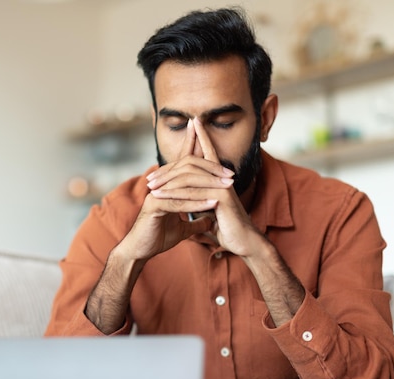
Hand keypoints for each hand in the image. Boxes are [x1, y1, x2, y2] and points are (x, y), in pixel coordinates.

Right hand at [119, 119, 232, 261]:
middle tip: (230, 174)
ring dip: (208, 185)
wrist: (140, 251)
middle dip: (210, 168)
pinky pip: (178, 202)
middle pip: (187, 166)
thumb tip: (210, 221)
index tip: (212, 141)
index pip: (184, 164)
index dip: (196, 148)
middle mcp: (161, 185)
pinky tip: (213, 204)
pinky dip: (197, 203)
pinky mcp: (154, 206)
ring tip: (227, 187)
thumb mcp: (182, 229)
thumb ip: (196, 222)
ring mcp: (156, 193)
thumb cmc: (157, 237)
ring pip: (185, 183)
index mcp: (167, 186)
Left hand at [148, 118, 261, 256]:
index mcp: (221, 178)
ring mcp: (223, 186)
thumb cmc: (228, 226)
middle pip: (192, 163)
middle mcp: (223, 177)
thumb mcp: (212, 209)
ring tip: (150, 187)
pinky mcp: (221, 198)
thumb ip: (202, 198)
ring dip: (166, 182)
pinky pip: (192, 193)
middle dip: (168, 169)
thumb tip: (191, 196)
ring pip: (189, 177)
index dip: (201, 136)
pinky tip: (159, 197)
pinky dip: (174, 194)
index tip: (192, 122)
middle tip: (150, 177)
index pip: (209, 152)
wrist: (244, 242)